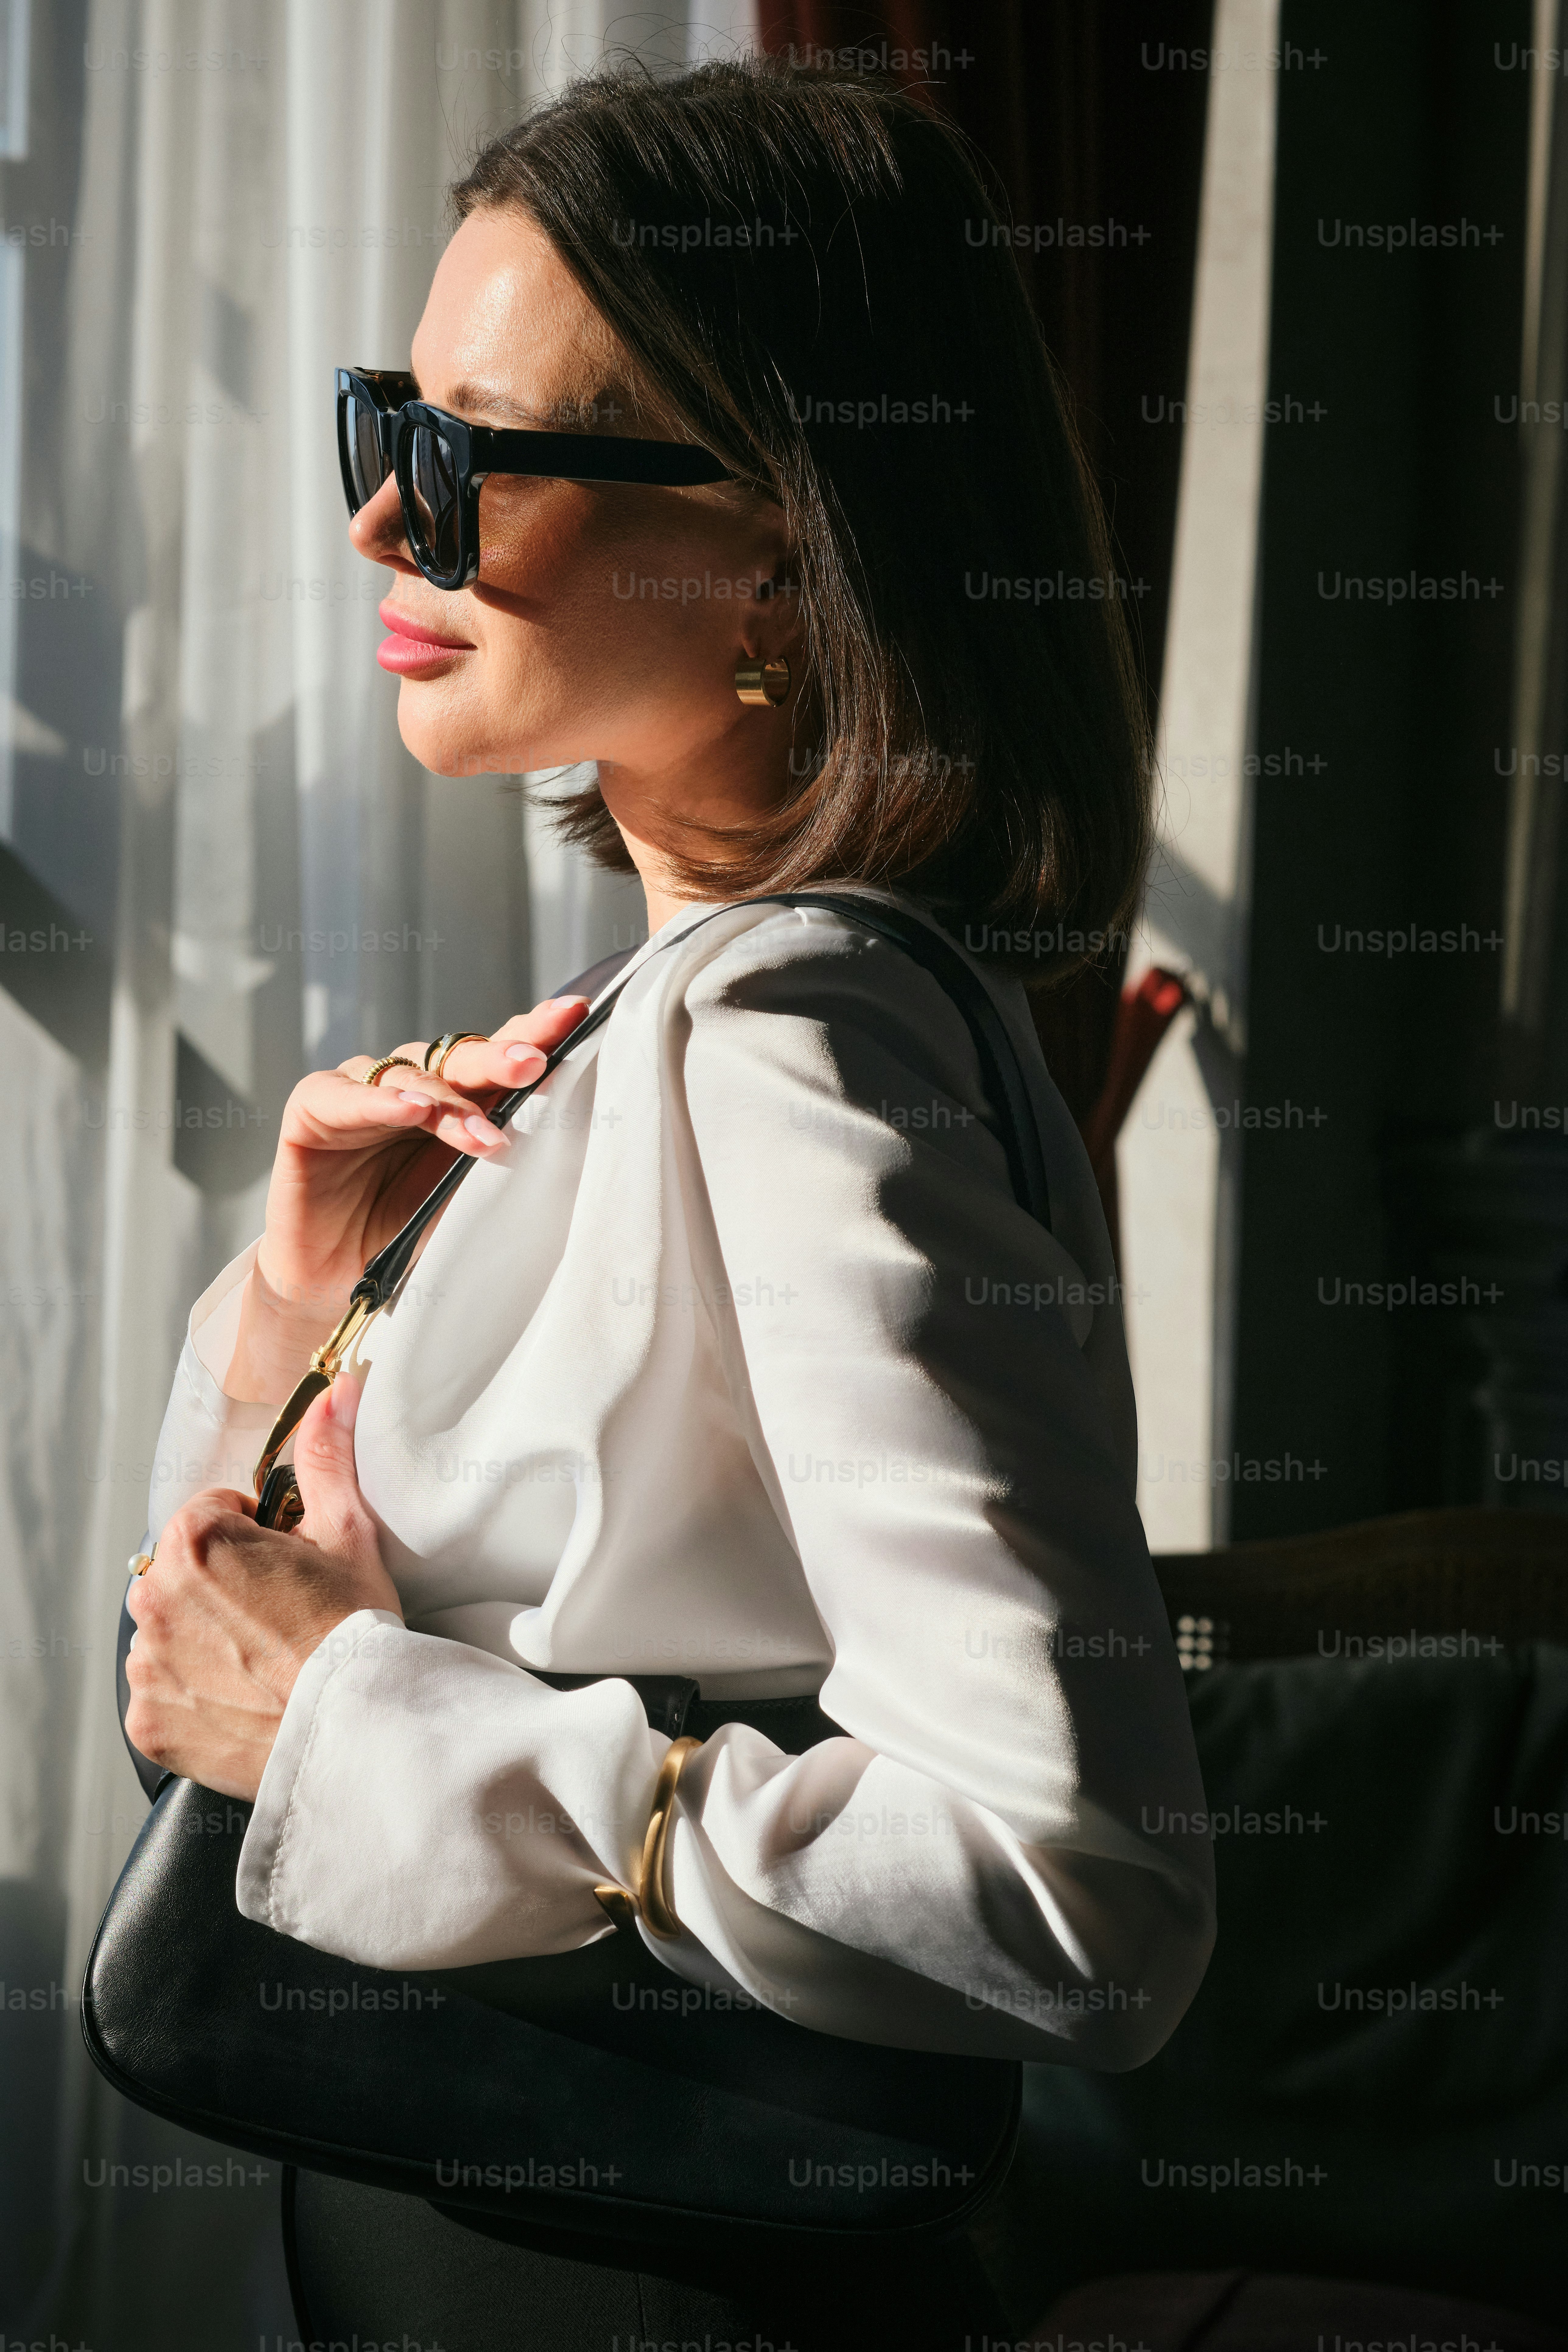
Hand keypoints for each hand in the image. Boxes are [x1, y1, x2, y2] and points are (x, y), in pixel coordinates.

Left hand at [124, 1376, 397, 1801]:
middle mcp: (154, 1597)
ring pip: (173, 1629)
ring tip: (266, 1659)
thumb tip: (336, 1391)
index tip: (290, 1570)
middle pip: (187, 1572)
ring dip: (207, 1637)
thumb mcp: (347, 1534)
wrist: (356, 1730)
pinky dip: (195, 1693)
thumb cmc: (355, 1632)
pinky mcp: (148, 1718)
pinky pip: (163, 1690)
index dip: (260, 1539)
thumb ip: (326, 1457)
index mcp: (196, 1541)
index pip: (215, 1514)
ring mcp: (146, 1663)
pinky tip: (243, 1696)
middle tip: (284, 1616)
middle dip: (229, 1586)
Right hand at [233, 997, 589, 1400]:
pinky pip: (346, 1096)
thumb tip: (580, 1129)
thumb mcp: (476, 1194)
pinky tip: (413, 1110)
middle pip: (460, 1057)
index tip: (577, 1015)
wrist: (344, 1283)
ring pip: (411, 1076)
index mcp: (459, 1095)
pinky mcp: (313, 1108)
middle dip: (500, 1058)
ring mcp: (361, 1089)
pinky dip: (380, 1102)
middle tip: (534, 1065)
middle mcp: (412, 1081)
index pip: (500, 1053)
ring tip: (485, 1136)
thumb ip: (512, 1155)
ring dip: (451, 1104)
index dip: (536, 1031)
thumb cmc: (414, 1235)